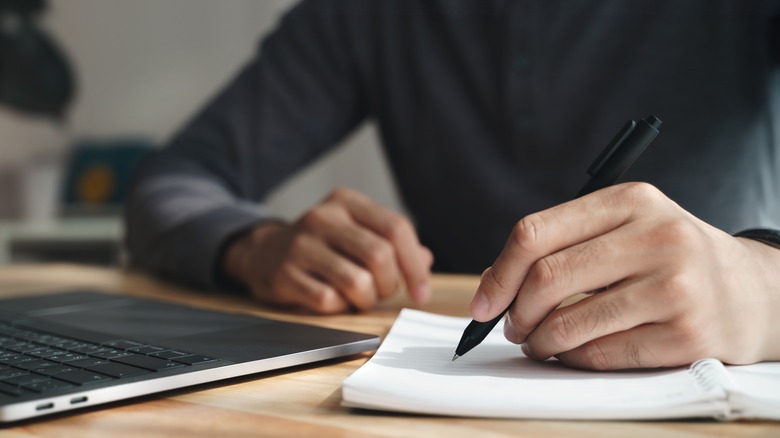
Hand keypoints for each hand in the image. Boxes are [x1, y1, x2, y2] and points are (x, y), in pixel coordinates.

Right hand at [224, 188, 432, 313]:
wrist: (262, 251)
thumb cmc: (321, 245)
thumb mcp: (355, 232)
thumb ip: (391, 244)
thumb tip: (425, 260)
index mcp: (347, 202)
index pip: (396, 228)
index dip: (415, 265)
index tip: (421, 293)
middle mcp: (323, 217)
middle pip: (379, 255)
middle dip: (388, 284)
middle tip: (380, 292)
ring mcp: (301, 245)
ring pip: (357, 281)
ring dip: (365, 299)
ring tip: (357, 296)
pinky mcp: (284, 273)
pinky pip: (328, 300)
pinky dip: (338, 308)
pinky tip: (332, 299)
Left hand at [472, 182, 779, 369]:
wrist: (754, 292)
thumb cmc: (671, 259)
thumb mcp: (625, 229)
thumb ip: (563, 246)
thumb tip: (492, 284)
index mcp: (630, 200)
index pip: (535, 232)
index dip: (498, 274)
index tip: (483, 304)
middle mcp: (656, 236)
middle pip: (548, 277)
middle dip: (515, 312)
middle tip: (511, 328)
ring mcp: (676, 286)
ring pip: (570, 322)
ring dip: (539, 342)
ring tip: (539, 343)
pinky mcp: (688, 334)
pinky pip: (601, 354)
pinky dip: (573, 359)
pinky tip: (573, 353)